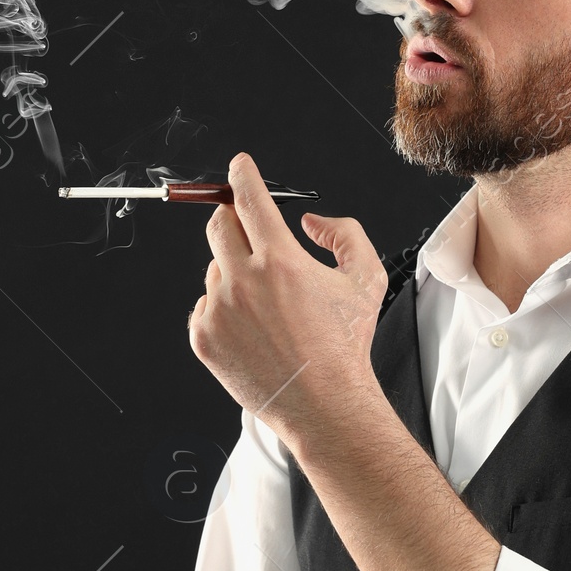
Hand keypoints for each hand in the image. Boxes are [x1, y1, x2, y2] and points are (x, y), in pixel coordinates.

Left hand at [188, 152, 386, 443]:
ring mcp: (218, 310)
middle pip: (219, 225)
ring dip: (236, 273)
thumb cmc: (345, 345)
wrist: (324, 404)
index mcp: (280, 260)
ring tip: (269, 309)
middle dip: (234, 220)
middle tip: (252, 234)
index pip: (248, 199)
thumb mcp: (366, 279)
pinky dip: (223, 309)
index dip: (242, 175)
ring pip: (216, 269)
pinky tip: (254, 330)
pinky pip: (205, 306)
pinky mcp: (204, 338)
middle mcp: (243, 281)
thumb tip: (311, 221)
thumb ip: (344, 234)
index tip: (238, 166)